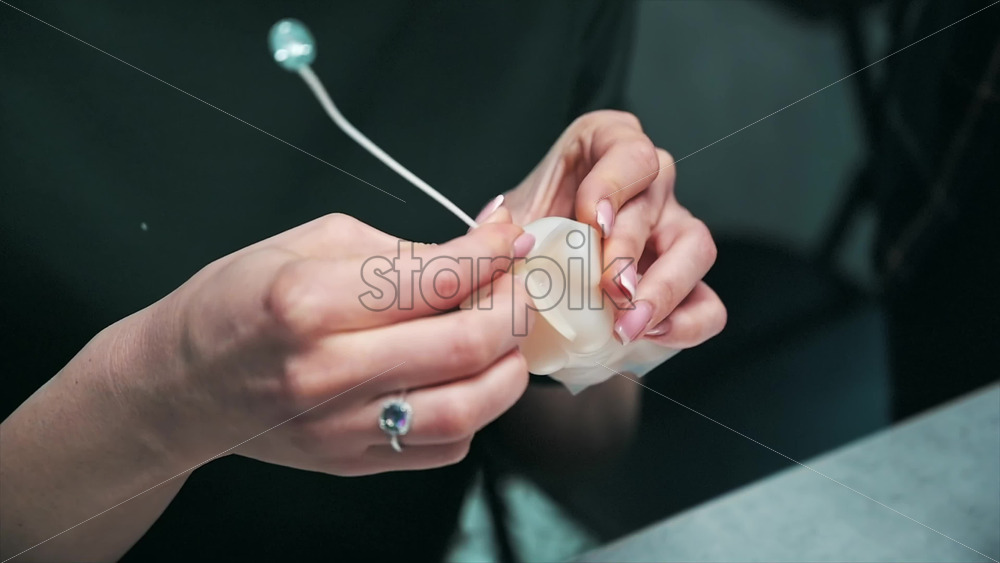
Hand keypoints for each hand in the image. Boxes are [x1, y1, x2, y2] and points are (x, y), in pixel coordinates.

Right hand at [152, 213, 534, 474]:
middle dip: (515, 306)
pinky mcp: (352, 462)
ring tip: (505, 338)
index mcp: (310, 301)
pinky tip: (464, 380)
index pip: (437, 277)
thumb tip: (478, 249)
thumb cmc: (234, 302)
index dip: (494, 251)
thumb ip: (398, 251)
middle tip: (518, 285)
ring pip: (469, 408)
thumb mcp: (306, 246)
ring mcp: (341, 426)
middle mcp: (328, 371)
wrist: (179, 386)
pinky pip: (446, 447)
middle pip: (467, 345)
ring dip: (509, 367)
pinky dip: (475, 411)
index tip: (514, 237)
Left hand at [490, 110, 725, 347]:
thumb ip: (495, 226)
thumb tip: (500, 224)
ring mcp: (672, 232)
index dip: (615, 183)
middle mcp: (647, 185)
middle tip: (608, 288)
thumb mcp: (508, 225)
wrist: (536, 294)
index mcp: (605, 150)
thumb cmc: (527, 241)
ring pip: (696, 246)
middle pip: (658, 199)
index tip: (591, 221)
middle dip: (630, 247)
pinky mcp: (684, 285)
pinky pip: (707, 302)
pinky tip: (651, 335)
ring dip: (665, 287)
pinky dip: (687, 322)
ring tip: (628, 324)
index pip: (628, 149)